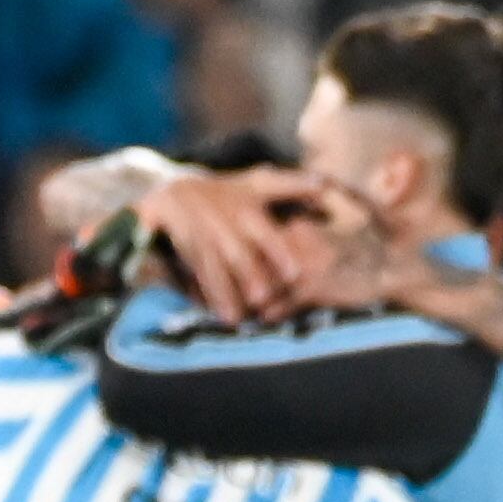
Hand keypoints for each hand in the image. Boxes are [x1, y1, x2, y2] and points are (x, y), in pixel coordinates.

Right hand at [137, 165, 326, 320]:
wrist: (175, 191)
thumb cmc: (227, 191)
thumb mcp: (257, 183)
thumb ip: (292, 186)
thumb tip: (327, 185)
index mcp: (246, 209)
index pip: (265, 233)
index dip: (279, 253)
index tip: (294, 274)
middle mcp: (225, 224)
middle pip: (238, 254)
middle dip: (249, 275)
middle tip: (263, 298)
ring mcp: (205, 238)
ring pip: (216, 268)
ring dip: (225, 292)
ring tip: (237, 318)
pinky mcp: (191, 253)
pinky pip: (199, 276)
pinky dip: (209, 296)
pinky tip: (220, 316)